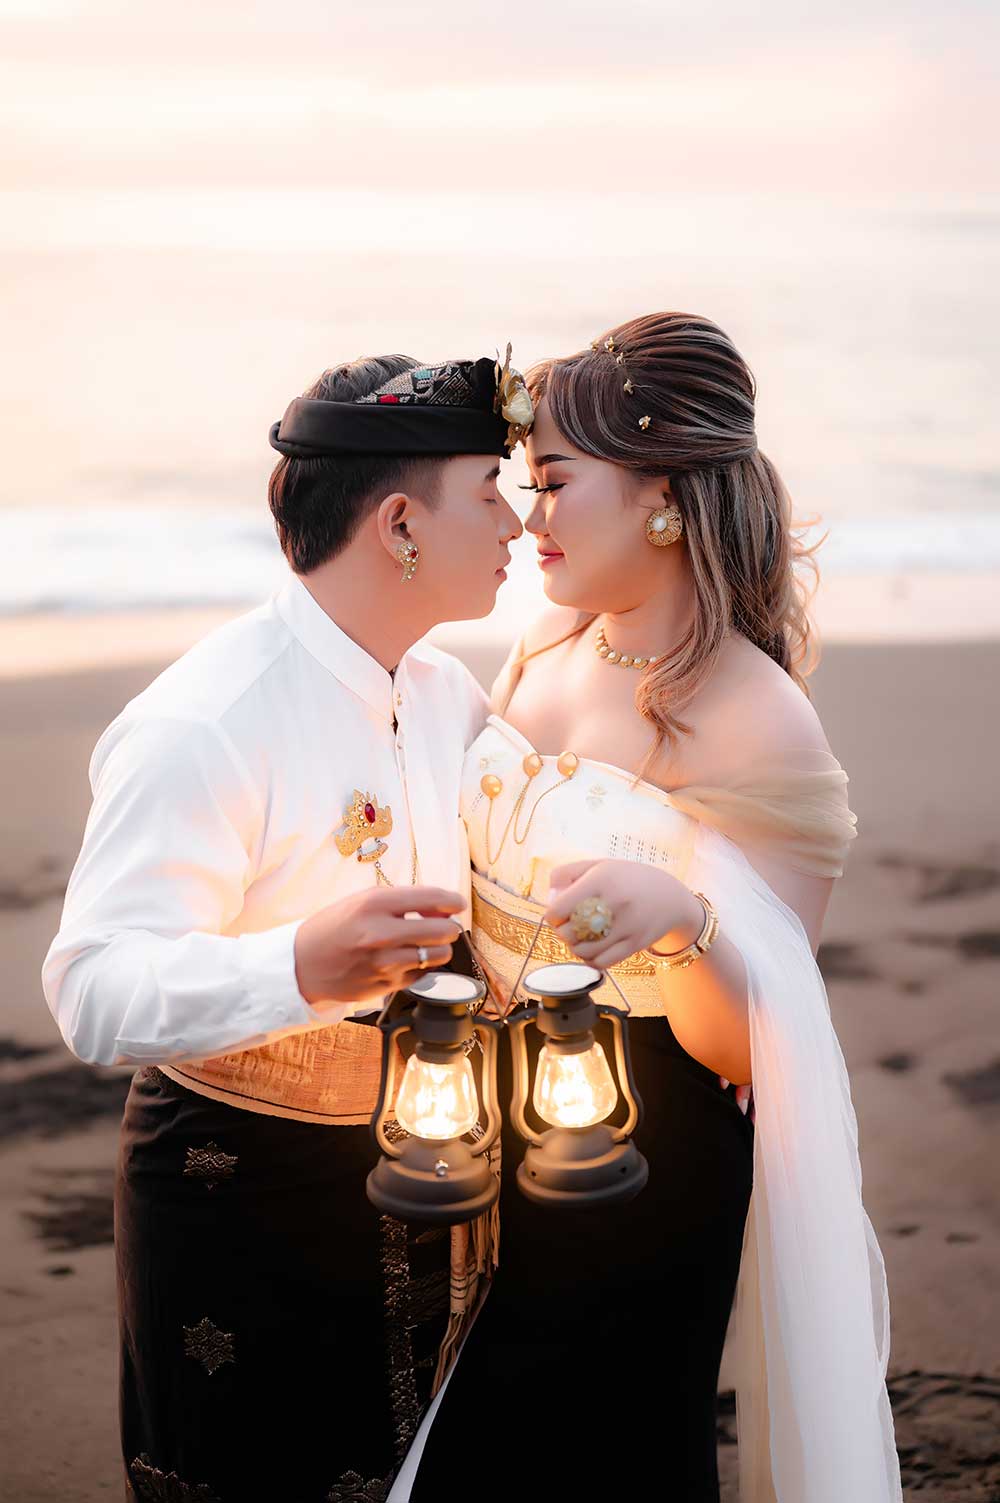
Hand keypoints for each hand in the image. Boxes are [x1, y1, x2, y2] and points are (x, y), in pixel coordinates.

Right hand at [294, 886, 464, 1008]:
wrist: (302, 965)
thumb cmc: (334, 929)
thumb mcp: (361, 902)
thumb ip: (400, 902)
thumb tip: (441, 909)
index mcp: (374, 904)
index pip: (431, 898)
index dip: (452, 900)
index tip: (457, 903)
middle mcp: (381, 933)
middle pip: (443, 930)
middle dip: (449, 927)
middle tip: (443, 926)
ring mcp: (384, 962)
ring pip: (438, 955)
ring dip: (439, 948)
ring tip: (427, 944)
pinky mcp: (386, 985)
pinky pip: (421, 974)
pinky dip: (421, 967)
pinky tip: (406, 960)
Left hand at [544, 859, 702, 970]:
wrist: (672, 897)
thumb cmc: (627, 880)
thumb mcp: (598, 865)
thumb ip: (566, 874)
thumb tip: (550, 899)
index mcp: (602, 879)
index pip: (558, 909)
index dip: (553, 914)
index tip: (560, 912)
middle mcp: (615, 902)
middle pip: (567, 933)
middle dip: (563, 931)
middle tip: (571, 925)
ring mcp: (626, 925)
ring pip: (582, 951)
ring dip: (575, 947)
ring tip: (582, 937)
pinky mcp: (635, 944)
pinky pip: (601, 963)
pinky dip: (590, 960)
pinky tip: (593, 948)